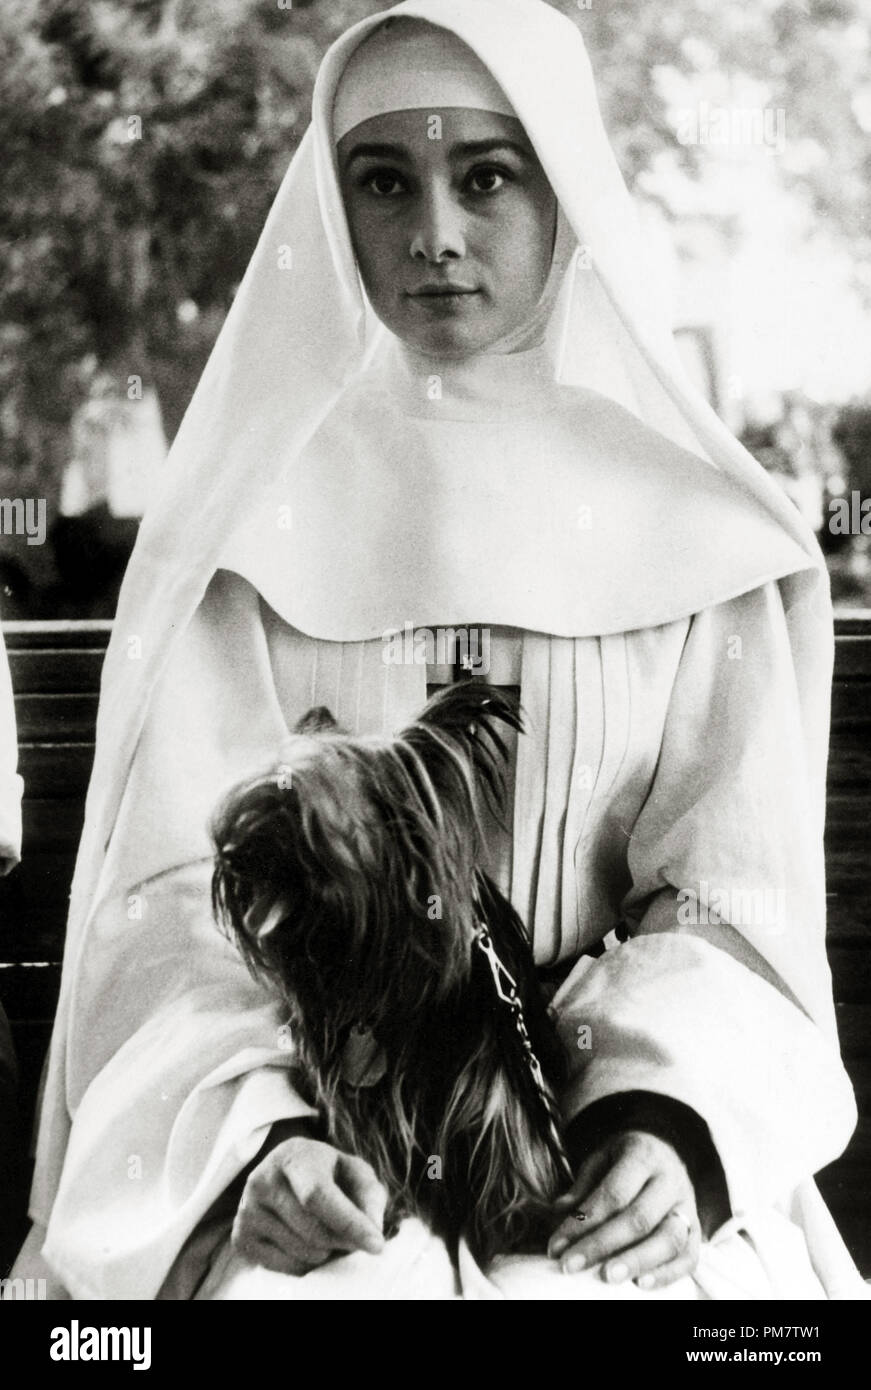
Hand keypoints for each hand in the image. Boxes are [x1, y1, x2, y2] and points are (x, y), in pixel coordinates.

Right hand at [232, 1136, 386, 1275]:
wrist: (284, 1173)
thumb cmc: (328, 1173)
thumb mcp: (353, 1171)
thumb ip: (370, 1195)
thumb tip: (372, 1228)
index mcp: (292, 1156)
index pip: (318, 1195)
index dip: (349, 1222)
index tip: (377, 1245)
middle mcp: (262, 1180)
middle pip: (314, 1232)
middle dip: (343, 1241)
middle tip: (352, 1233)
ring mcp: (247, 1211)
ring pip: (303, 1254)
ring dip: (327, 1252)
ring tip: (325, 1230)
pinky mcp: (241, 1238)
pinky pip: (287, 1268)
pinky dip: (306, 1263)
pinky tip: (304, 1240)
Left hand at [547, 1130, 700, 1289]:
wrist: (664, 1150)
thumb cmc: (624, 1160)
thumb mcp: (600, 1159)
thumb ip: (582, 1186)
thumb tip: (560, 1213)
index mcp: (642, 1156)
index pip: (613, 1194)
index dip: (583, 1222)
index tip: (556, 1246)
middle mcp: (670, 1180)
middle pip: (639, 1218)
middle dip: (603, 1245)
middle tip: (572, 1266)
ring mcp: (687, 1206)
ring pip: (669, 1239)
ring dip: (636, 1262)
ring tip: (607, 1278)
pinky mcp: (697, 1230)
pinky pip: (689, 1257)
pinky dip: (666, 1274)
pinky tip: (640, 1285)